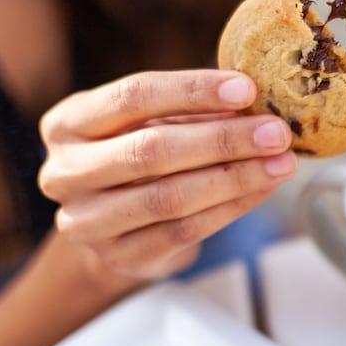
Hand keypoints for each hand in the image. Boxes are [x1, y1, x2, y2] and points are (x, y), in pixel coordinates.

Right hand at [38, 70, 295, 280]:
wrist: (115, 226)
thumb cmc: (137, 157)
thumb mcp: (151, 123)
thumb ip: (190, 110)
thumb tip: (253, 99)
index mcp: (68, 124)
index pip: (133, 96)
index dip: (193, 91)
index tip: (246, 88)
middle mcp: (65, 172)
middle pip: (152, 151)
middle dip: (224, 140)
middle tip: (276, 133)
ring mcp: (86, 221)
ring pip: (169, 197)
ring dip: (235, 179)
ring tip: (281, 164)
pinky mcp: (119, 257)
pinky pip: (183, 231)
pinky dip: (230, 209)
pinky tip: (262, 190)